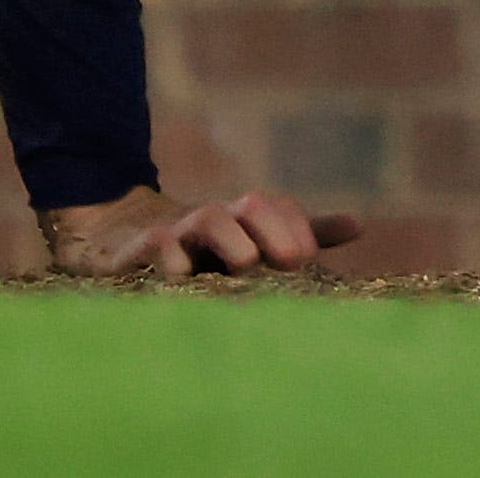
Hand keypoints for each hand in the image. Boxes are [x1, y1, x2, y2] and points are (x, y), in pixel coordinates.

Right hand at [38, 183, 359, 279]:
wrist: (119, 234)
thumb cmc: (199, 247)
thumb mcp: (248, 241)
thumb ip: (299, 233)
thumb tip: (360, 223)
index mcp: (243, 217)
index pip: (280, 208)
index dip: (298, 227)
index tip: (309, 259)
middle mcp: (215, 217)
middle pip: (251, 206)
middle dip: (274, 228)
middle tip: (293, 262)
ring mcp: (178, 229)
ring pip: (210, 219)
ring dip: (232, 238)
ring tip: (246, 264)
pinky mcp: (139, 249)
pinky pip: (157, 246)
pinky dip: (171, 256)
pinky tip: (184, 274)